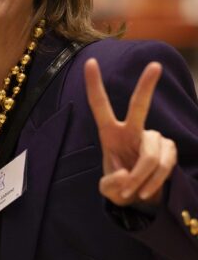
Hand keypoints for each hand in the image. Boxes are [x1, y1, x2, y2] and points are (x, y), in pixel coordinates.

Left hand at [84, 58, 176, 206]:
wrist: (140, 198)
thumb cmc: (120, 186)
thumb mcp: (108, 190)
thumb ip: (111, 185)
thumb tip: (126, 176)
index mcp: (109, 133)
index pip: (99, 105)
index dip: (94, 84)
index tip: (90, 61)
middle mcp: (132, 130)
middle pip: (139, 106)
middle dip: (146, 86)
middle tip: (155, 65)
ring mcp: (153, 137)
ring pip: (150, 158)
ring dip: (140, 180)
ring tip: (134, 192)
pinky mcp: (169, 148)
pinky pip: (163, 167)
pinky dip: (153, 183)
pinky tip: (146, 191)